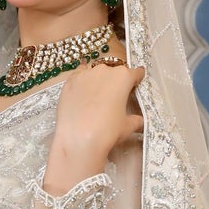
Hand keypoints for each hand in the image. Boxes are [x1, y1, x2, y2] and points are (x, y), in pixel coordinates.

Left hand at [45, 60, 144, 192]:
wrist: (78, 139)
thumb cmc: (107, 131)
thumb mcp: (128, 127)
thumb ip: (136, 120)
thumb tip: (139, 121)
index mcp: (123, 77)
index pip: (136, 72)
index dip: (137, 80)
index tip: (135, 85)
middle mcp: (104, 70)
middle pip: (114, 72)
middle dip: (116, 82)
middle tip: (114, 98)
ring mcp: (85, 74)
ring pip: (95, 72)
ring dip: (98, 81)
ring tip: (96, 97)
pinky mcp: (69, 81)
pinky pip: (79, 76)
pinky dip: (82, 83)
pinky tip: (81, 94)